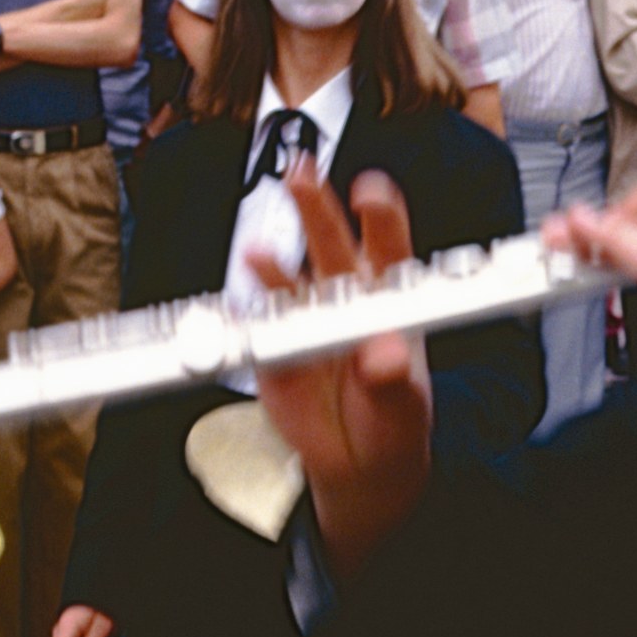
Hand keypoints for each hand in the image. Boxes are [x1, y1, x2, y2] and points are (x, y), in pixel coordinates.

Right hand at [249, 159, 434, 574]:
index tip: (370, 191)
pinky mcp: (273, 350)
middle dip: (315, 206)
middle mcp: (346, 297)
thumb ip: (393, 377)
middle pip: (330, 242)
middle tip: (301, 174)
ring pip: (286, 278)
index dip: (380, 215)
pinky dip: (241, 318)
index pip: (389, 245)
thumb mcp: (404, 404)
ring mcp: (306, 319)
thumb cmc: (394, 419)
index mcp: (391, 297)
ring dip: (269, 260)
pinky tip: (232, 308)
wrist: (359, 463)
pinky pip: (255, 328)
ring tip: (256, 251)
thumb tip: (384, 355)